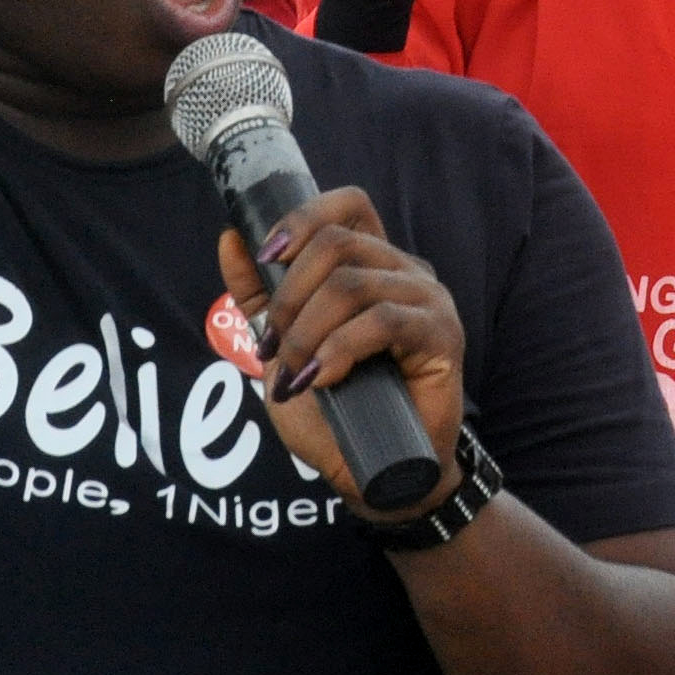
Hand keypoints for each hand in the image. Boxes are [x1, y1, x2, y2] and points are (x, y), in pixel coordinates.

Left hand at [215, 187, 464, 518]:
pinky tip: (322, 379)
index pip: (348, 205)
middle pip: (337, 243)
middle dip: (289, 294)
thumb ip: (260, 296)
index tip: (266, 255)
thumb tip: (230, 239)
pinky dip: (338, 350)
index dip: (302, 218)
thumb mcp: (283, 347)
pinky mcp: (443, 334)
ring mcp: (429, 300)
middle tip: (274, 347)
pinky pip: (383, 321)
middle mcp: (405, 272)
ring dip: (307, 332)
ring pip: (353, 284)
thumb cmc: (337, 408)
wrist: (373, 469)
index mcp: (373, 265)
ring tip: (296, 374)